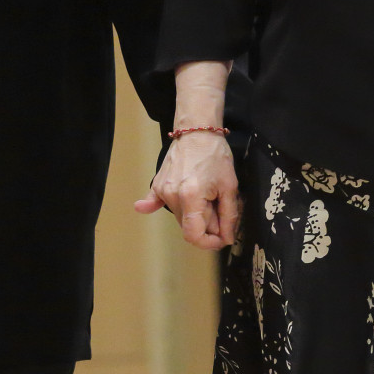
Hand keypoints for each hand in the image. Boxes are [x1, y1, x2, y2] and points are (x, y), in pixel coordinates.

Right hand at [135, 60, 240, 249]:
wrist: (197, 132)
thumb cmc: (215, 155)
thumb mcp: (230, 186)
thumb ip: (228, 216)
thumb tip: (226, 238)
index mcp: (190, 197)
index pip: (194, 235)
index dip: (210, 242)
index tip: (222, 238)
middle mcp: (172, 196)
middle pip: (188, 226)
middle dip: (207, 225)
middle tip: (221, 208)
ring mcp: (162, 190)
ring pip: (180, 217)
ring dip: (195, 215)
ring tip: (208, 197)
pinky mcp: (156, 185)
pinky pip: (155, 203)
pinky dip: (154, 207)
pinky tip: (143, 208)